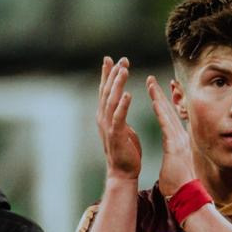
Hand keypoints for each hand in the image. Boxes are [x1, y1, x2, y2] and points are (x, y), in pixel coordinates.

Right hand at [98, 57, 141, 179]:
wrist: (122, 172)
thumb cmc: (125, 151)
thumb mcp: (123, 127)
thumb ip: (120, 114)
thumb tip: (122, 100)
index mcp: (105, 116)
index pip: (105, 90)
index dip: (107, 74)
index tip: (110, 59)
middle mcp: (103, 118)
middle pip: (107, 91)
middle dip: (113, 74)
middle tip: (122, 59)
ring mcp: (108, 126)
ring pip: (112, 100)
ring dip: (118, 84)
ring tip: (124, 70)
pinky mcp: (116, 135)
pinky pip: (119, 117)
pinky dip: (123, 105)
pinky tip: (128, 94)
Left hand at [146, 75, 194, 196]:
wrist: (186, 195)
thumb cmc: (179, 185)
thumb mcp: (176, 165)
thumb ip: (175, 156)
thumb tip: (174, 155)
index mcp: (179, 142)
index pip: (170, 118)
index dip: (163, 104)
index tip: (156, 92)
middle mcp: (181, 138)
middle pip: (169, 111)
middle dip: (160, 94)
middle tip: (151, 79)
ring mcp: (179, 141)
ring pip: (167, 114)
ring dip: (158, 97)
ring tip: (150, 83)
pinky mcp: (175, 146)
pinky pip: (166, 126)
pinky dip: (161, 112)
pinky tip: (154, 102)